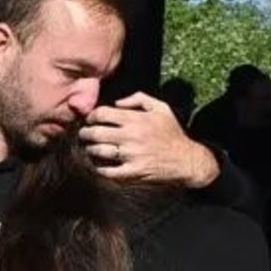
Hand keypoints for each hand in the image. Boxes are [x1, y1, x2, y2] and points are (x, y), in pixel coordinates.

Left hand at [82, 93, 219, 187]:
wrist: (186, 159)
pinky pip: (108, 171)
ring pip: (99, 151)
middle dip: (86, 133)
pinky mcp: (133, 171)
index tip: (90, 120)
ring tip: (89, 149)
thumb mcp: (161, 108)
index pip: (103, 114)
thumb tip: (116, 103)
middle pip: (96, 133)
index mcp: (136, 119)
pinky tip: (98, 166)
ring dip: (90, 150)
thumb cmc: (172, 133)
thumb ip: (139, 99)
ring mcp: (132, 155)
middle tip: (84, 135)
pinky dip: (99, 169)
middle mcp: (132, 136)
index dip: (92, 116)